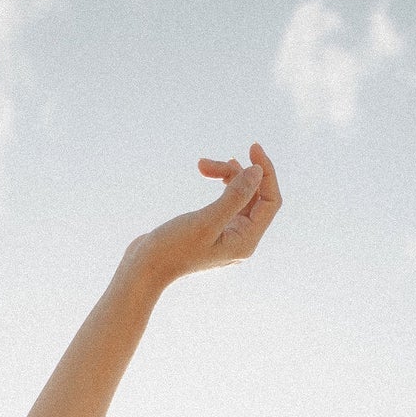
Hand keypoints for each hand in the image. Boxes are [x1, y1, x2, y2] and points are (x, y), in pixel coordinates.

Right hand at [123, 143, 281, 291]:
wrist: (145, 267)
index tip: (252, 148)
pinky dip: (219, 183)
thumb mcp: (207, 221)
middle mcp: (241, 239)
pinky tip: (205, 171)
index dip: (266, 173)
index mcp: (246, 241)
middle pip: (254, 195)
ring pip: (239, 194)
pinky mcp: (214, 229)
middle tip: (207, 162)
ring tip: (202, 164)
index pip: (270, 202)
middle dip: (235, 172)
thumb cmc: (174, 249)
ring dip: (224, 174)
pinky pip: (227, 199)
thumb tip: (258, 171)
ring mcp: (228, 234)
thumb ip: (235, 196)